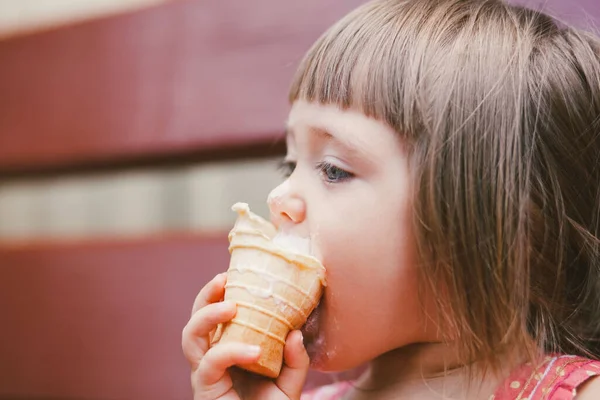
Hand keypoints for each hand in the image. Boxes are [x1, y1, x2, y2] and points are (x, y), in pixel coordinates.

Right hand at [182, 273, 309, 398]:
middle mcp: (211, 359)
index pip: (216, 318)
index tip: (238, 275)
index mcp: (227, 351)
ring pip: (189, 336)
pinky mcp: (204, 389)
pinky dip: (231, 350)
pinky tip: (254, 350)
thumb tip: (295, 333)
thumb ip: (295, 360)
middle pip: (195, 320)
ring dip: (206, 315)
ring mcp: (204, 374)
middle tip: (225, 279)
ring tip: (231, 305)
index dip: (221, 294)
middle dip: (206, 296)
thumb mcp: (290, 384)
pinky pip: (210, 362)